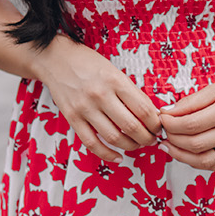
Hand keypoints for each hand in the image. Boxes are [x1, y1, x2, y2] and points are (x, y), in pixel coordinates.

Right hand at [32, 37, 162, 163]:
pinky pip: (91, 143)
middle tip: (152, 139)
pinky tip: (118, 157)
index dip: (156, 123)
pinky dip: (107, 154)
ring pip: (113, 138)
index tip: (159, 127)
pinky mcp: (72, 118)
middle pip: (131, 127)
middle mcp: (100, 95)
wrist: (55, 59)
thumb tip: (152, 113)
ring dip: (131, 146)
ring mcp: (85, 108)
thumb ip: (131, 92)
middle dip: (147, 138)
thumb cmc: (88, 63)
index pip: (143, 109)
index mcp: (115, 81)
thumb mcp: (114, 71)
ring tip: (137, 145)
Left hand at [158, 70, 214, 170]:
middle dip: (172, 138)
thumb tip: (167, 112)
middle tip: (162, 129)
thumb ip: (192, 101)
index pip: (191, 124)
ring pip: (202, 160)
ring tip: (168, 145)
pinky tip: (184, 152)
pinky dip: (195, 161)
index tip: (162, 117)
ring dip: (180, 155)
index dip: (170, 123)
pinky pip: (213, 163)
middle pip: (194, 144)